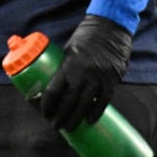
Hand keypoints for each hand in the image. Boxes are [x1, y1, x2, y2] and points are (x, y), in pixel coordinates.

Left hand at [40, 14, 132, 131]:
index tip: (44, 113)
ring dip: (76, 118)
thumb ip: (61, 67)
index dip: (48, 105)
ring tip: (69, 128)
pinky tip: (89, 120)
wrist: (110, 28)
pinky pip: (104, 100)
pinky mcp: (112, 80)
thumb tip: (48, 84)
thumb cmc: (84, 38)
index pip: (54, 90)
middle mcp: (83, 73)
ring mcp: (99, 78)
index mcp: (68, 65)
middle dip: (60, 116)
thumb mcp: (66, 50)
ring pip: (86, 104)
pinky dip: (97, 111)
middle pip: (69, 101)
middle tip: (55, 126)